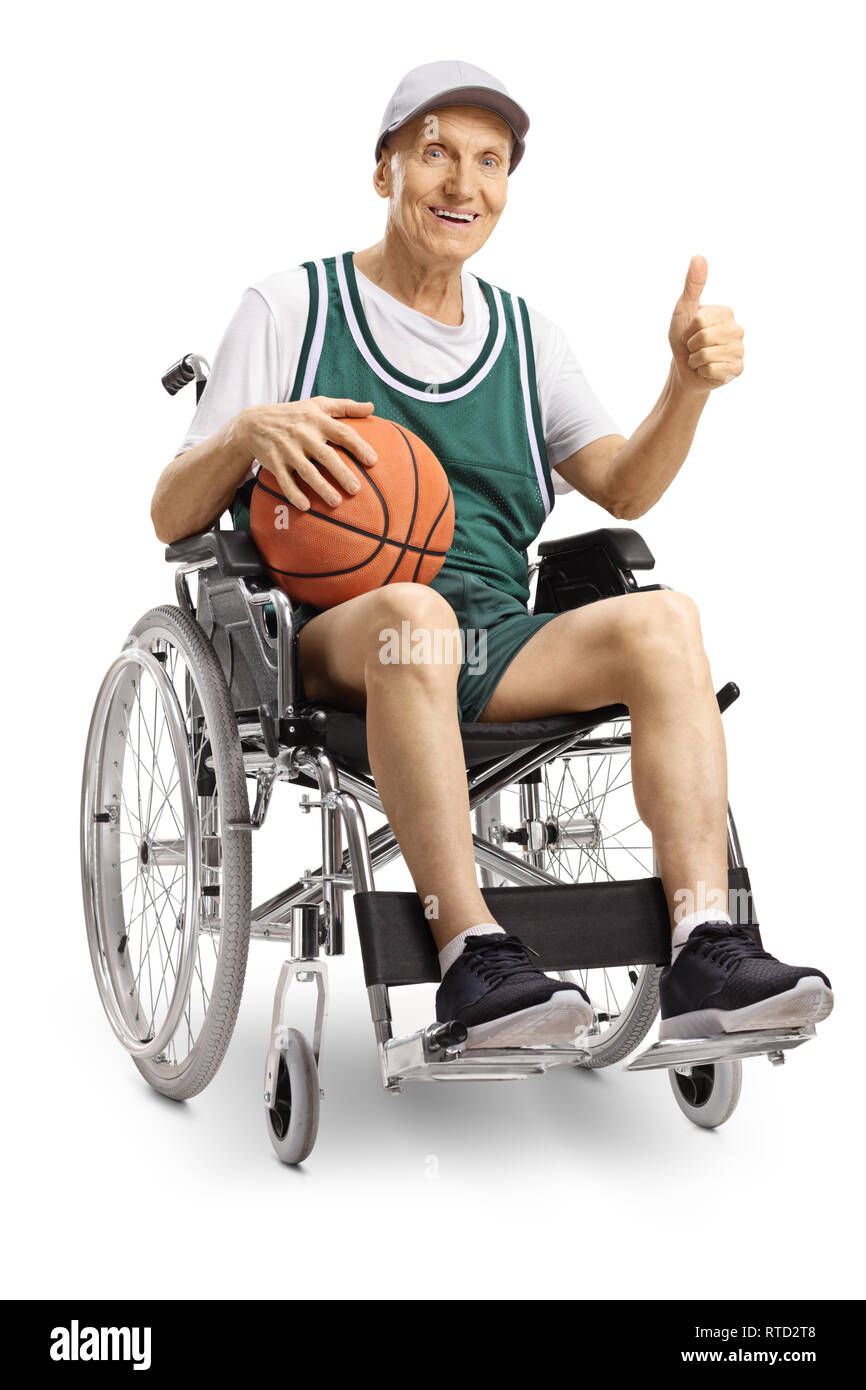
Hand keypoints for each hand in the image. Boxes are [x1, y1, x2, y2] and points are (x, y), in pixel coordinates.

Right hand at [236, 397, 377, 509]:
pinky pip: (285, 481)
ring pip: (306, 471)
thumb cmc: (294, 414)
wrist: (254, 422)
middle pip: (325, 455)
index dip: (358, 446)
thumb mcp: (317, 405)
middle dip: (341, 473)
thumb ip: (345, 407)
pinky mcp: (274, 462)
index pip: (342, 432)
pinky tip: (306, 506)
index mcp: (317, 420)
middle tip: (356, 489)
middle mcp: (303, 434)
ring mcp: (287, 449)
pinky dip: (294, 493)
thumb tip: (372, 407)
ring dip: (321, 487)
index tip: (373, 461)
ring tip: (336, 502)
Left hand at [668, 255, 743, 394]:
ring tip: (700, 358)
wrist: (685, 369)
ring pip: (707, 354)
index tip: (690, 332)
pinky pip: (713, 369)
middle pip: (705, 337)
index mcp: (726, 312)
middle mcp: (737, 329)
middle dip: (691, 345)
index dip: (688, 330)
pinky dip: (703, 371)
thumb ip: (692, 286)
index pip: (700, 320)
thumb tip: (699, 257)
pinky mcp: (738, 369)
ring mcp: (739, 350)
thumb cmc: (684, 339)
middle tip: (694, 347)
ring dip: (696, 359)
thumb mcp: (684, 310)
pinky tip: (707, 369)